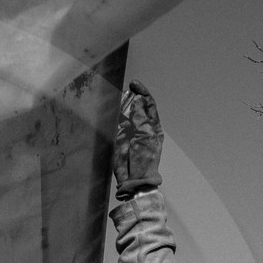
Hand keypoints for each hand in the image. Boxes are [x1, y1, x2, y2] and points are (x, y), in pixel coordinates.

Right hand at [113, 80, 163, 196]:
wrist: (133, 178)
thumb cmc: (144, 159)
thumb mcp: (145, 137)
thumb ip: (141, 119)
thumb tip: (138, 101)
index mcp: (152, 125)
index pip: (148, 104)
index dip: (142, 92)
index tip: (134, 84)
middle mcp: (141, 125)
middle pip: (137, 105)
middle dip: (131, 96)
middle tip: (124, 90)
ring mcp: (129, 130)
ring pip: (125, 112)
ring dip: (121, 104)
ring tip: (116, 97)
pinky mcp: (118, 136)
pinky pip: (116, 122)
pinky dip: (113, 114)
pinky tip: (110, 108)